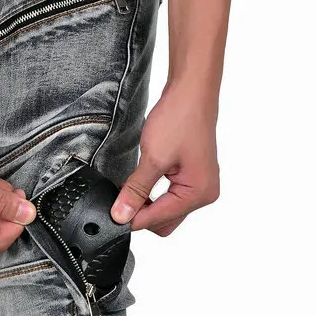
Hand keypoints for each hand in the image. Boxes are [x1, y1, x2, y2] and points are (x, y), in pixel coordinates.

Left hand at [111, 82, 219, 235]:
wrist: (190, 92)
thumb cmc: (180, 118)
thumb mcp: (153, 158)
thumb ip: (136, 190)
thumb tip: (121, 215)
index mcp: (199, 193)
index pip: (159, 220)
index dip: (133, 218)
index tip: (112, 214)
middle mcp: (204, 194)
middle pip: (164, 223)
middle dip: (142, 214)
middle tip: (120, 199)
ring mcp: (199, 186)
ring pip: (166, 212)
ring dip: (147, 205)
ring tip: (130, 188)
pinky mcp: (191, 178)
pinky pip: (169, 199)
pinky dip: (153, 197)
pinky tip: (140, 184)